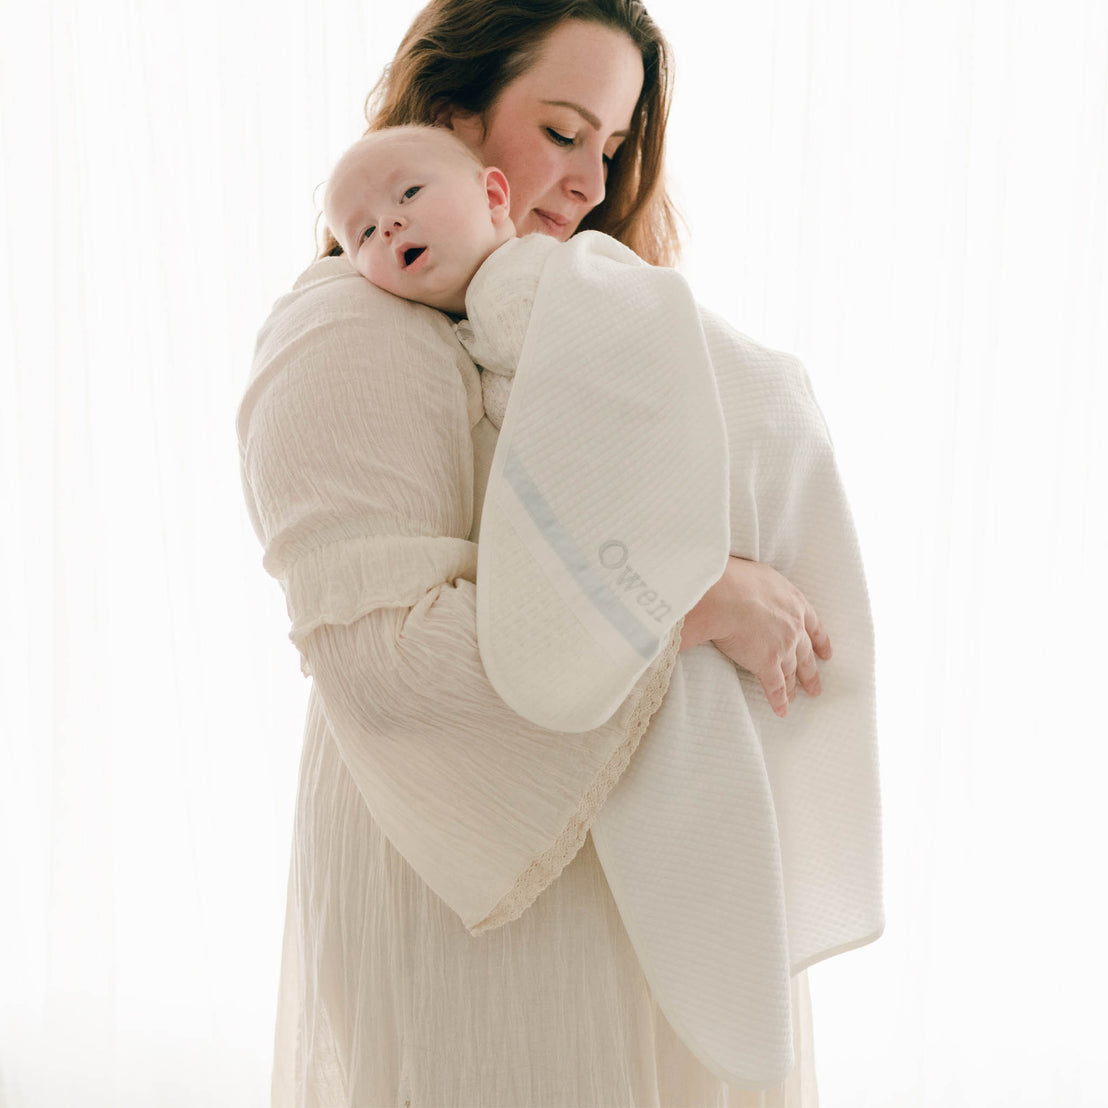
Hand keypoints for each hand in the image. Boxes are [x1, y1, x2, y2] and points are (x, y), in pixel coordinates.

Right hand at [680, 556, 831, 717]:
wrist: (726, 595)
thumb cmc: (734, 578)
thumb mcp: (758, 574)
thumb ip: (764, 587)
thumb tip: (754, 589)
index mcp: (794, 603)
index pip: (813, 625)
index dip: (820, 641)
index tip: (826, 653)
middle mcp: (794, 627)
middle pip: (806, 653)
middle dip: (811, 671)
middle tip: (816, 686)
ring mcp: (782, 647)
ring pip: (792, 671)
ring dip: (795, 686)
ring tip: (797, 698)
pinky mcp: (767, 664)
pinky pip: (775, 687)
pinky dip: (779, 700)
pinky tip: (782, 710)